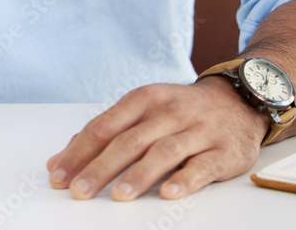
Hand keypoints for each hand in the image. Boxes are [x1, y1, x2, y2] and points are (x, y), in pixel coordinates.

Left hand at [46, 78, 267, 200]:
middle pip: (129, 141)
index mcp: (144, 99)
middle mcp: (168, 112)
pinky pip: (202, 166)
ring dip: (139, 175)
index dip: (79, 151)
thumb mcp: (144, 111)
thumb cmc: (180, 111)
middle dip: (100, 167)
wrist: (237, 101)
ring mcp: (197, 130)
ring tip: (118, 196)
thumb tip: (62, 159)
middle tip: (79, 191)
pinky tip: (169, 193)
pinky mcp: (223, 151)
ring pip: (163, 152)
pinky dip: (185, 179)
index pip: (104, 126)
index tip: (58, 175)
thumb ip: (106, 132)